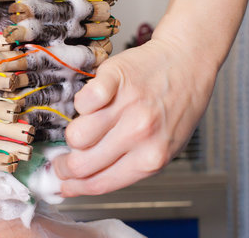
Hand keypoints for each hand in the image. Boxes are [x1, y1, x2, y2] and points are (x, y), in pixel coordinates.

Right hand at [52, 36, 216, 196]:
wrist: (187, 62)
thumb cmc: (177, 106)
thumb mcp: (164, 148)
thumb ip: (130, 166)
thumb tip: (88, 180)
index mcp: (151, 159)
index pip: (99, 184)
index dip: (74, 187)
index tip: (63, 184)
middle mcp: (139, 134)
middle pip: (81, 164)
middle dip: (63, 166)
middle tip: (61, 160)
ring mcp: (127, 105)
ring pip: (76, 135)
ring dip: (76, 133)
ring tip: (88, 127)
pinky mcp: (115, 78)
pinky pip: (82, 101)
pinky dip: (83, 102)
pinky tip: (95, 102)